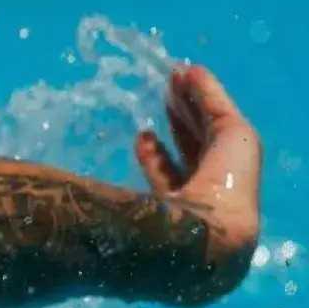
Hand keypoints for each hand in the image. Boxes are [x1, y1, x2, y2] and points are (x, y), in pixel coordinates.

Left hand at [135, 65, 261, 271]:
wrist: (202, 236)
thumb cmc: (160, 231)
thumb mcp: (127, 216)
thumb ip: (115, 200)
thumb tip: (66, 197)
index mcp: (191, 208)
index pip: (172, 176)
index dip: (157, 156)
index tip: (142, 135)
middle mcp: (214, 186)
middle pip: (194, 144)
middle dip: (180, 119)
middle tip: (165, 95)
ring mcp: (231, 162)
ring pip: (207, 123)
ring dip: (191, 101)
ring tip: (175, 78)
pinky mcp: (241, 137)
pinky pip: (219, 107)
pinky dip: (207, 89)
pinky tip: (191, 71)